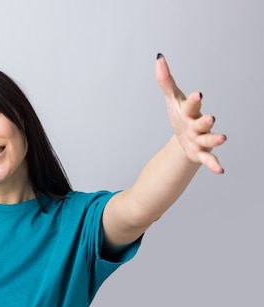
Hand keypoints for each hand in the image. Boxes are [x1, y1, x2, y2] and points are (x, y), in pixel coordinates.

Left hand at [156, 54, 225, 173]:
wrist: (185, 139)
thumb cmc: (181, 116)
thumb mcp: (172, 100)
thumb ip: (166, 80)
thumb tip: (159, 58)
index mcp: (190, 112)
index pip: (191, 105)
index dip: (194, 100)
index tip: (197, 93)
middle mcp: (198, 125)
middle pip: (202, 123)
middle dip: (205, 121)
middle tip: (210, 118)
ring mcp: (200, 140)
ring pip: (208, 140)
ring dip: (215, 140)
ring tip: (223, 139)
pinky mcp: (200, 153)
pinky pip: (208, 159)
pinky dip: (214, 164)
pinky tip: (220, 171)